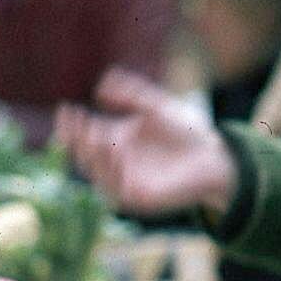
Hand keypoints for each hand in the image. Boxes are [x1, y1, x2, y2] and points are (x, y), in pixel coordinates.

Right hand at [53, 68, 238, 216]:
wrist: (214, 156)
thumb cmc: (187, 131)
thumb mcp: (158, 107)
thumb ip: (133, 94)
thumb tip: (104, 82)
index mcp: (117, 139)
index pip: (85, 133)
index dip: (72, 124)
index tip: (66, 109)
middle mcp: (116, 160)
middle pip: (85, 153)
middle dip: (75, 140)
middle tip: (73, 124)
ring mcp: (125, 180)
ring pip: (97, 172)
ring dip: (93, 155)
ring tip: (95, 136)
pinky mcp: (138, 197)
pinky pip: (117, 188)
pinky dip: (113, 172)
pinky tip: (116, 153)